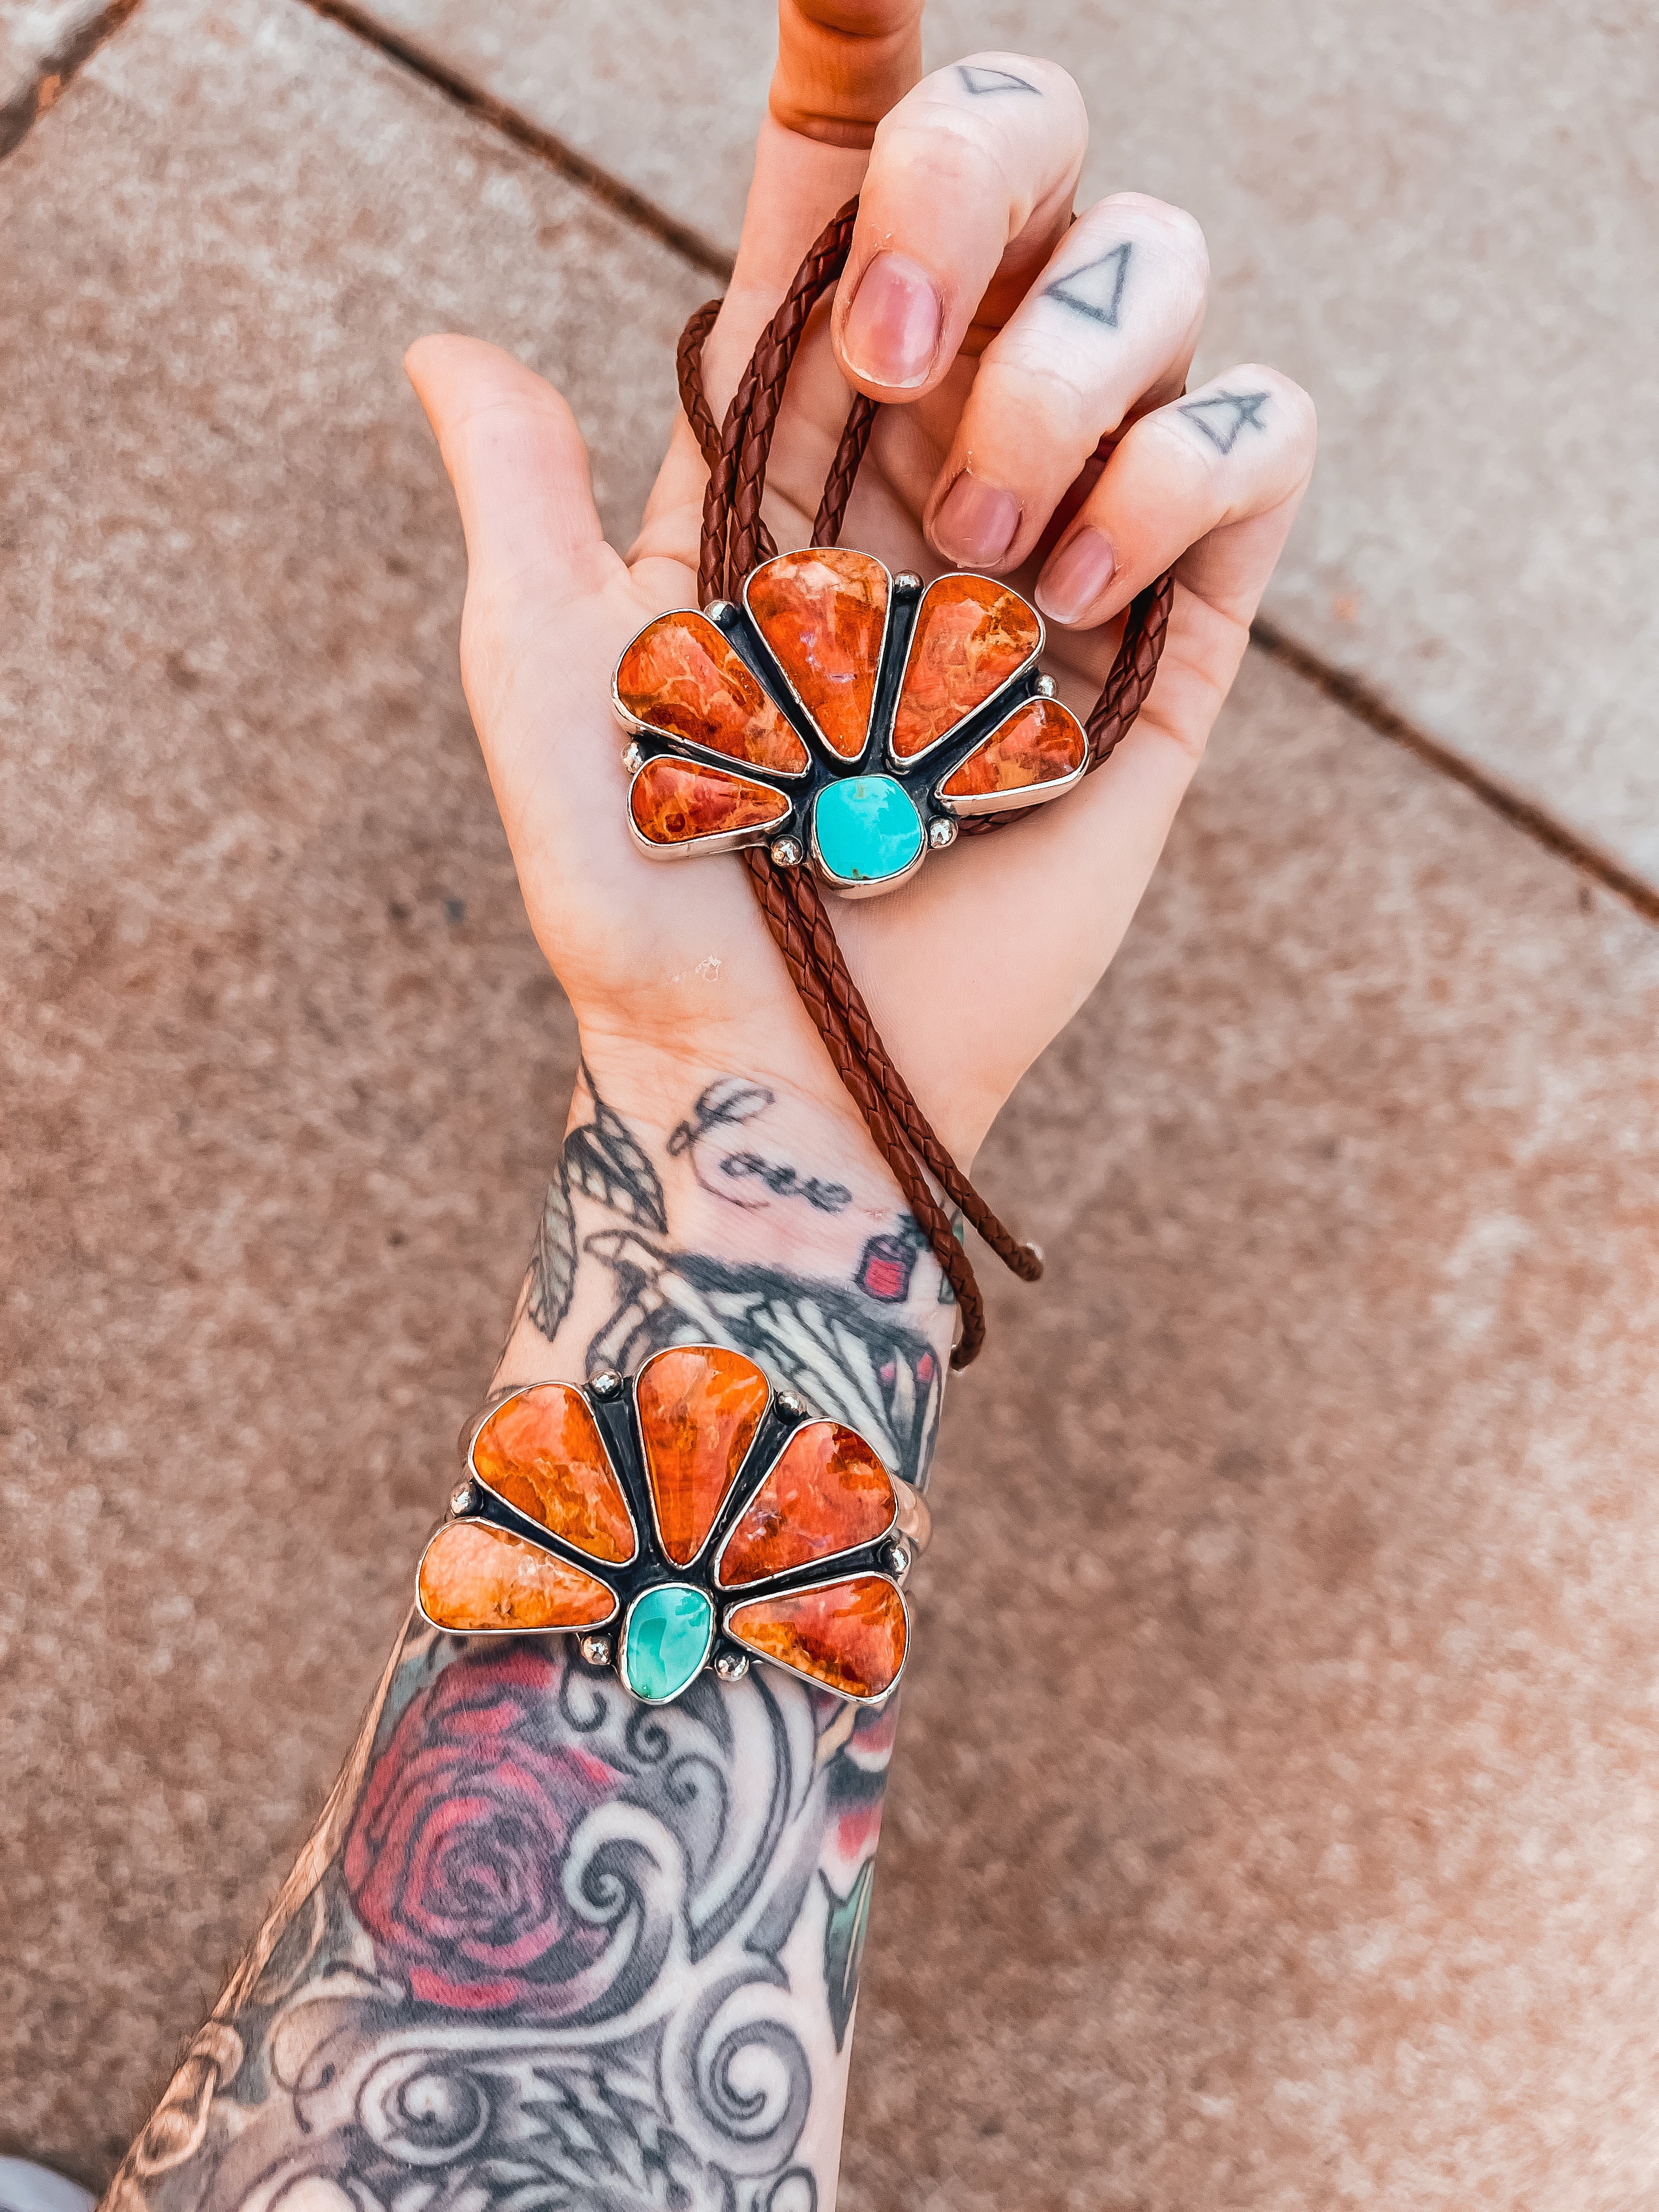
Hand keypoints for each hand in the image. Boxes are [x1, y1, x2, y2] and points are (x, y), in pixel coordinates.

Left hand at [406, 0, 1314, 1176]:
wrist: (781, 1069)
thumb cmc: (649, 899)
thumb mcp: (548, 690)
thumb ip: (519, 503)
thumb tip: (449, 344)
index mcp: (788, 442)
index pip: (847, 190)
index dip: (866, 64)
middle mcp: (938, 453)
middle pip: (1041, 172)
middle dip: (979, 204)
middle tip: (890, 370)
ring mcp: (1069, 533)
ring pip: (1162, 287)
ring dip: (1069, 389)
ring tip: (983, 568)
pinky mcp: (1169, 638)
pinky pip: (1260, 441)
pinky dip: (1193, 470)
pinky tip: (1088, 592)